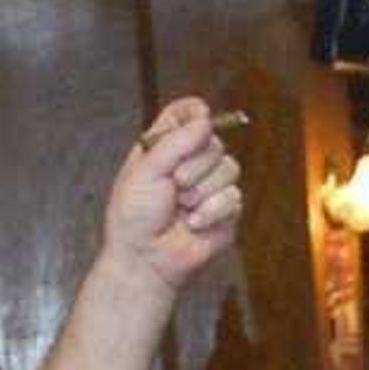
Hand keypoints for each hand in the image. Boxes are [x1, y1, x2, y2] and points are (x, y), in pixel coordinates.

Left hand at [103, 97, 245, 295]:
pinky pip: (234, 197)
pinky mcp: (226, 210)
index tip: (200, 115)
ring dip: (203, 191)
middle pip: (214, 141)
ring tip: (182, 208)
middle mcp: (190, 163)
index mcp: (165, 147)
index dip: (195, 111)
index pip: (186, 114)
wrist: (146, 258)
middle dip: (196, 164)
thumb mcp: (146, 171)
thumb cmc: (134, 216)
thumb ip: (175, 142)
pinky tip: (194, 223)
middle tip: (175, 184)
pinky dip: (212, 211)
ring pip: (229, 168)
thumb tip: (204, 118)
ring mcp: (210, 186)